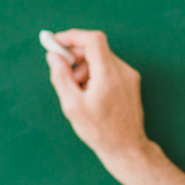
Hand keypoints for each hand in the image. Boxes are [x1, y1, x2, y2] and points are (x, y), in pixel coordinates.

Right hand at [44, 29, 151, 169]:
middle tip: (63, 70)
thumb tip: (53, 57)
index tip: (56, 42)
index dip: (72, 36)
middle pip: (96, 48)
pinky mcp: (131, 83)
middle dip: (76, 55)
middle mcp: (122, 71)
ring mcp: (129, 76)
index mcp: (108, 74)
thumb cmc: (100, 131)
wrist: (126, 148)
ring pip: (102, 59)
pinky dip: (96, 74)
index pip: (92, 40)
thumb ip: (61, 77)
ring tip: (77, 90)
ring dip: (85, 67)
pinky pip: (109, 69)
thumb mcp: (72, 106)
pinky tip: (89, 94)